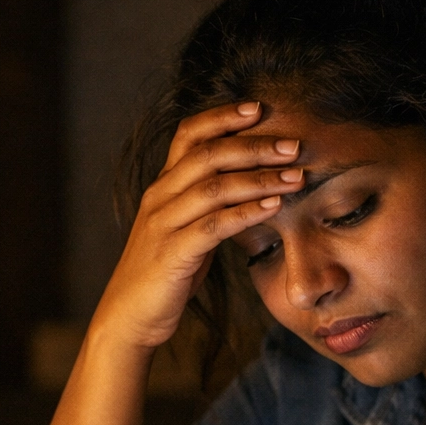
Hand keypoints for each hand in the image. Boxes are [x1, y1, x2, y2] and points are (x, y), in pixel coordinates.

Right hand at [89, 102, 304, 350]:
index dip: (222, 116)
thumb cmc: (165, 274)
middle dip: (254, 145)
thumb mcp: (185, 230)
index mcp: (162, 187)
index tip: (259, 107)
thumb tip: (252, 188)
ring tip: (296, 176)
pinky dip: (246, 212)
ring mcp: (163, 225)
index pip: (189, 135)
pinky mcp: (172, 254)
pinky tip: (274, 207)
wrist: (129, 317)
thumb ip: (209, 206)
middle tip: (294, 145)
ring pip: (214, 187)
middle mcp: (160, 198)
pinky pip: (214, 226)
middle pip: (208, 154)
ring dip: (260, 178)